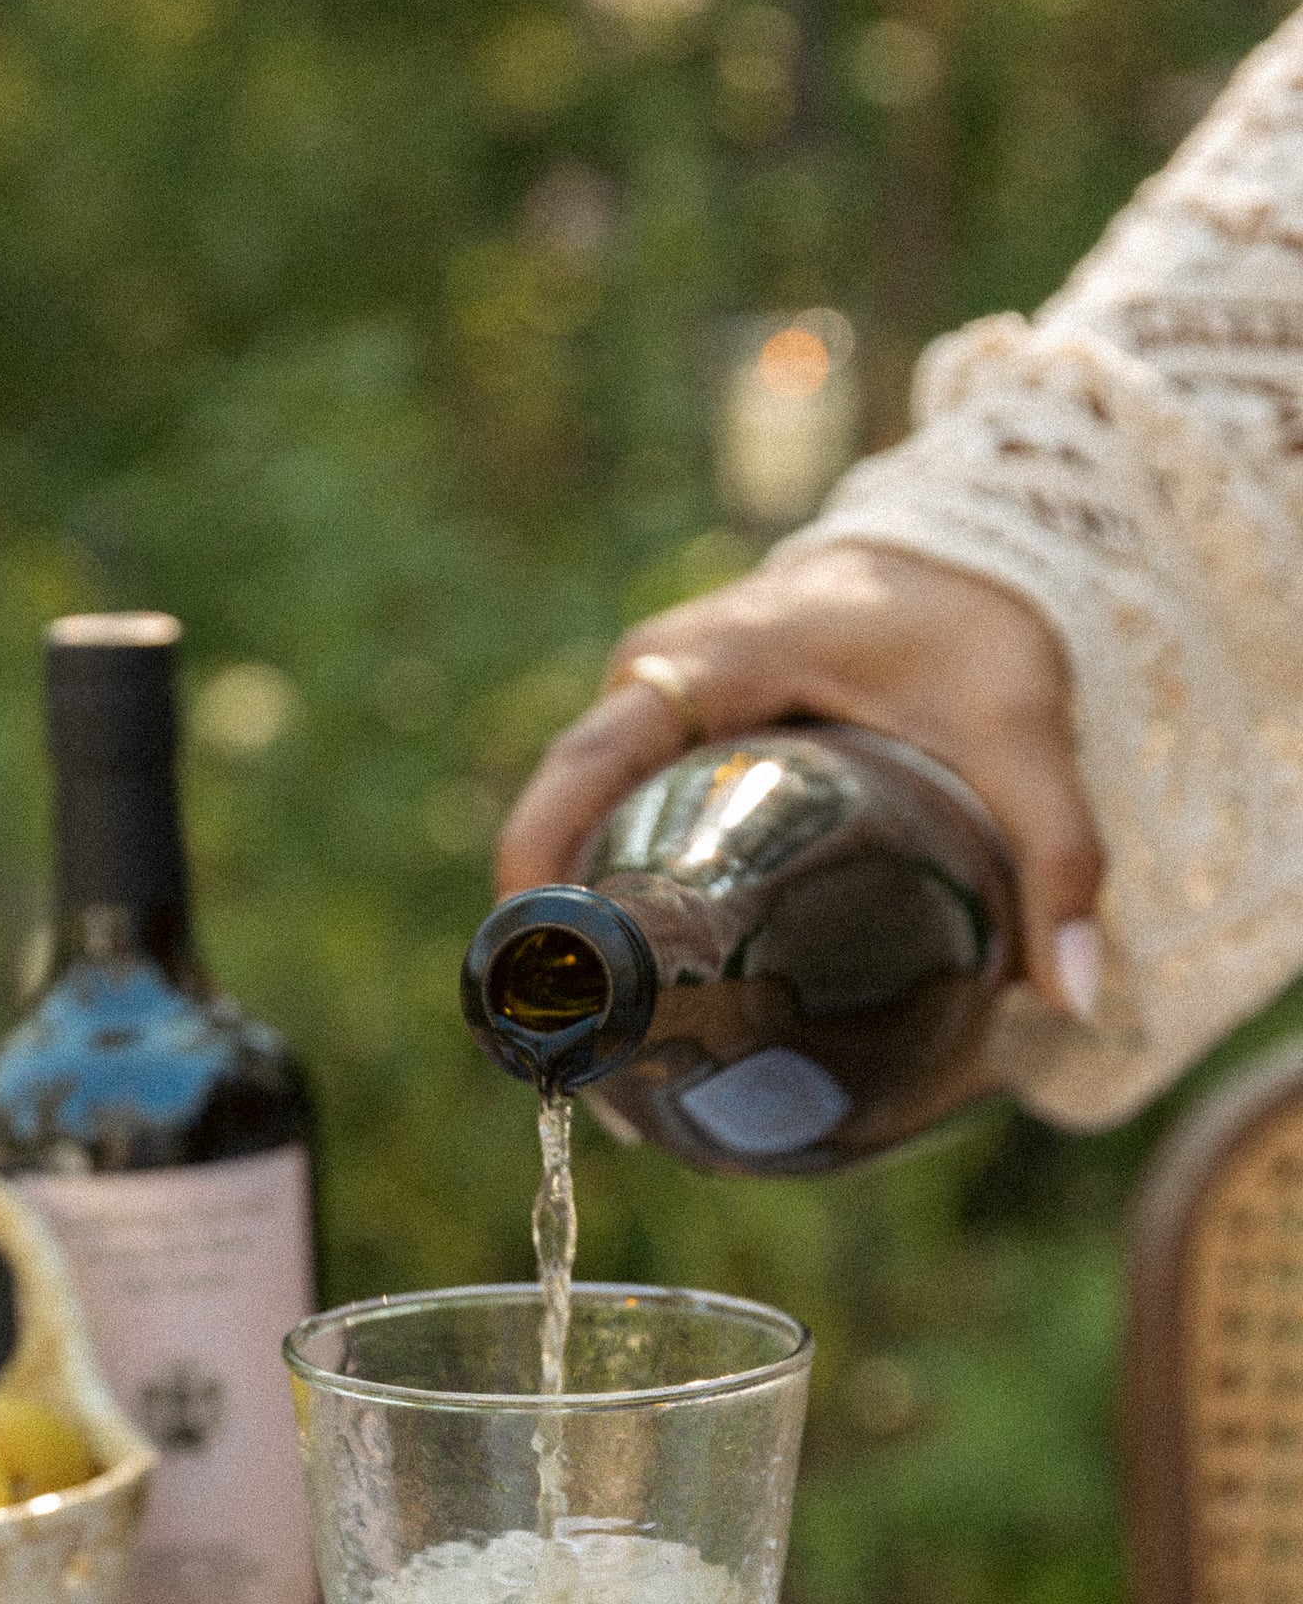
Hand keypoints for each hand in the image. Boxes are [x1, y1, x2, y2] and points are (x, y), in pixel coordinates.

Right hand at [493, 541, 1102, 1018]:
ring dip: (575, 924)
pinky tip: (637, 991)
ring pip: (581, 820)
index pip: (589, 760)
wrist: (963, 551)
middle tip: (577, 1052)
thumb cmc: (976, 624)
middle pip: (565, 808)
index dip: (541, 862)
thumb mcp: (1021, 727)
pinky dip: (612, 893)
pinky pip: (614, 815)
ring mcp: (656, 707)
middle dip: (551, 931)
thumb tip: (1068, 996)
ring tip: (595, 1050)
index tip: (536, 969)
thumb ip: (1054, 851)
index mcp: (713, 661)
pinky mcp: (674, 739)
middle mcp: (658, 678)